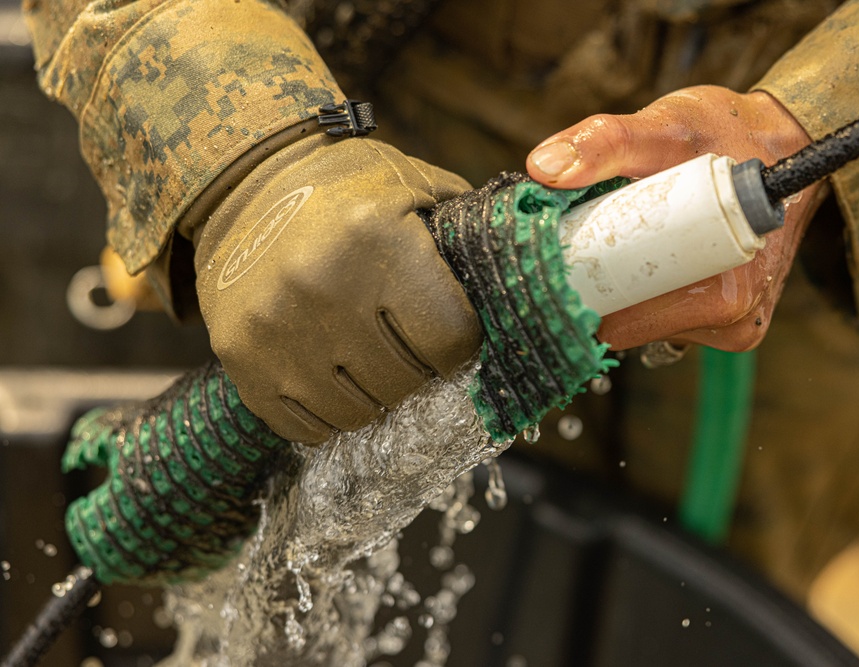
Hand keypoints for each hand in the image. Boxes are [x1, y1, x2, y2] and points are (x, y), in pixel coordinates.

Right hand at [192, 137, 482, 443]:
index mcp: (379, 240)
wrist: (242, 181)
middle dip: (420, 371)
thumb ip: (463, 230)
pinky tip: (333, 380)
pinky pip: (305, 426)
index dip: (461, 342)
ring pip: (358, 413)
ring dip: (376, 396)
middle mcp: (324, 288)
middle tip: (411, 350)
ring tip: (371, 363)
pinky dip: (329, 415)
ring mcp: (276, 329)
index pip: (451, 338)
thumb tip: (516, 276)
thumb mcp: (413, 183)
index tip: (451, 332)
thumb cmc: (343, 185)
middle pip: (406, 382)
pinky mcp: (239, 357)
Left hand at [526, 86, 825, 351]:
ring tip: (629, 235)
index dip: (581, 297)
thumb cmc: (729, 132)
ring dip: (628, 285)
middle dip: (602, 286)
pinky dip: (651, 286)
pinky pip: (670, 314)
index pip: (623, 326)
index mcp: (722, 294)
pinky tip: (654, 251)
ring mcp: (735, 323)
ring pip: (649, 322)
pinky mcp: (732, 319)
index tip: (558, 262)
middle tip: (591, 236)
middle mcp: (734, 320)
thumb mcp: (666, 127)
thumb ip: (605, 142)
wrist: (789, 138)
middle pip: (632, 326)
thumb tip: (543, 168)